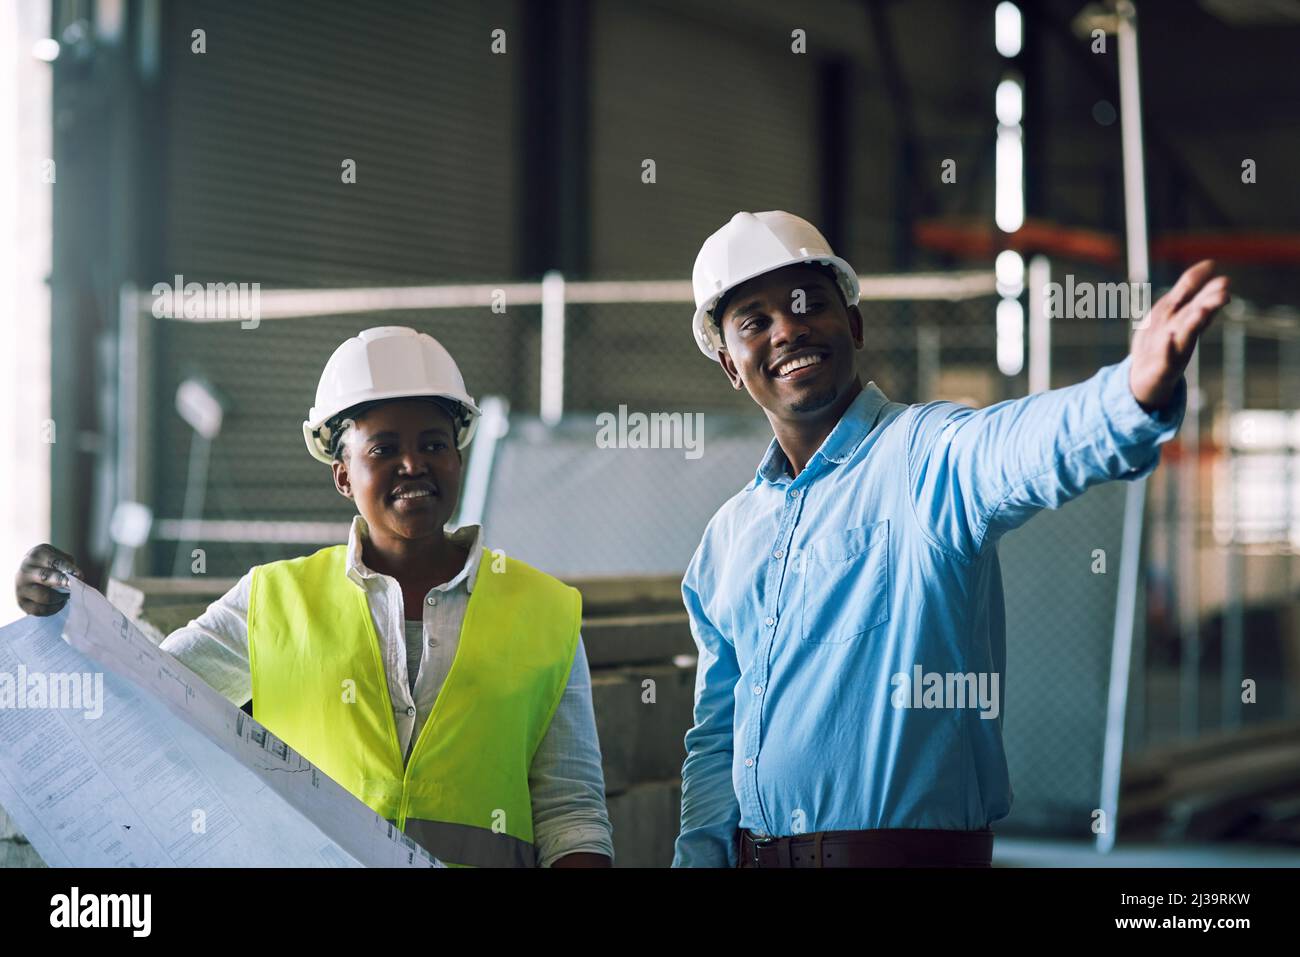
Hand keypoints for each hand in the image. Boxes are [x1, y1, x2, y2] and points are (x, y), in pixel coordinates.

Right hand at [14, 543, 84, 616]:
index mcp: (37, 556)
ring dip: (60, 598)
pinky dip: (53, 609)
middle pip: (45, 578)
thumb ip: (68, 565)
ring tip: (66, 596)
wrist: (28, 570)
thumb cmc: (49, 563)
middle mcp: (26, 571)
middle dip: (62, 582)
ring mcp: (21, 587)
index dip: (68, 569)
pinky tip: (59, 604)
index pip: (54, 562)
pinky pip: (39, 610)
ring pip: (44, 596)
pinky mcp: (21, 602)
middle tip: (73, 587)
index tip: (80, 576)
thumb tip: (77, 578)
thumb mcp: (58, 556)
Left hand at [1128, 259, 1230, 411]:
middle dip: (1208, 304)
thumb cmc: (1162, 340)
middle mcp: (1181, 333)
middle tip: (1225, 292)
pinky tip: (1170, 340)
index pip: (1196, 300)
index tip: (1220, 275)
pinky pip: (1165, 359)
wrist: (1143, 379)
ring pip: (1185, 335)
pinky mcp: (1162, 368)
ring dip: (1194, 323)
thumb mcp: (1172, 310)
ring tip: (1204, 310)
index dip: (1206, 289)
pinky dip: (1168, 350)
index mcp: (1182, 318)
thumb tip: (1210, 264)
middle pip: (1195, 316)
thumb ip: (1189, 289)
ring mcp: (1173, 351)